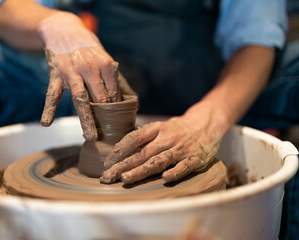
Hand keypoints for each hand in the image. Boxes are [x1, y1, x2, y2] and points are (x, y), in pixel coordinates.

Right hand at [38, 12, 120, 140]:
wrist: (64, 30)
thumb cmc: (88, 50)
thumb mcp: (104, 58)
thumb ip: (115, 78)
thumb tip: (132, 99)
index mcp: (104, 64)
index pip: (113, 92)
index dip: (116, 108)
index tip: (117, 121)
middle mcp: (89, 68)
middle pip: (100, 98)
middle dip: (106, 117)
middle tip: (111, 134)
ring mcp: (71, 72)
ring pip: (80, 98)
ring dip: (87, 119)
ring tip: (91, 137)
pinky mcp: (55, 74)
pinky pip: (51, 94)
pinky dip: (48, 108)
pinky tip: (46, 122)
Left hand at [100, 115, 222, 183]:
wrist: (206, 123)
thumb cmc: (177, 129)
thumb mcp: (160, 127)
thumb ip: (144, 138)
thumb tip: (120, 151)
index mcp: (157, 128)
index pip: (134, 138)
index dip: (119, 149)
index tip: (107, 162)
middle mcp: (167, 138)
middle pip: (142, 153)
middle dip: (123, 165)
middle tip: (108, 176)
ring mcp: (181, 149)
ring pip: (159, 161)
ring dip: (141, 170)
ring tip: (126, 178)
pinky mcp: (195, 158)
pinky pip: (184, 166)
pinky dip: (175, 172)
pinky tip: (164, 179)